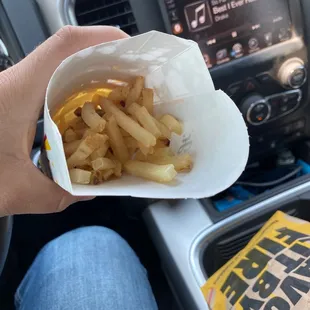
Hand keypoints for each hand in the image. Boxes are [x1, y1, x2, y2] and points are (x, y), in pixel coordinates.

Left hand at [0, 26, 128, 216]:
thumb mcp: (13, 191)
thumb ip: (56, 195)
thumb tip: (88, 192)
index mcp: (18, 92)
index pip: (63, 46)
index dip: (101, 39)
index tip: (129, 49)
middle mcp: (16, 82)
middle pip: (67, 53)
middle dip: (105, 60)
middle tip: (133, 77)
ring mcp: (14, 88)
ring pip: (59, 67)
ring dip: (91, 75)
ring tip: (118, 91)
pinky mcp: (12, 98)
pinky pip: (50, 84)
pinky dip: (74, 90)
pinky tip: (87, 109)